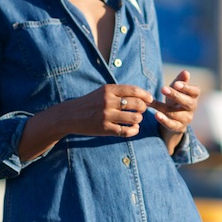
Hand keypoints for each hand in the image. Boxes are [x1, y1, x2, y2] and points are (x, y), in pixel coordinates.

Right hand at [18, 84, 152, 159]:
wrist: (71, 115)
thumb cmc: (91, 103)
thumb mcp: (103, 92)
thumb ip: (121, 92)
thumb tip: (144, 95)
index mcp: (108, 90)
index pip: (134, 90)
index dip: (145, 95)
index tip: (150, 99)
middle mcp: (108, 101)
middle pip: (137, 104)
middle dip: (143, 108)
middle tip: (141, 110)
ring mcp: (106, 116)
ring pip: (135, 118)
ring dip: (139, 119)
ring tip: (135, 119)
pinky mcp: (105, 129)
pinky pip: (127, 131)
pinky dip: (134, 130)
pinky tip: (133, 129)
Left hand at [152, 70, 199, 143]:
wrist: (174, 119)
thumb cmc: (176, 100)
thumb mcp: (177, 89)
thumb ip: (181, 81)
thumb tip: (186, 72)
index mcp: (193, 97)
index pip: (195, 92)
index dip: (187, 88)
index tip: (176, 84)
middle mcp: (192, 108)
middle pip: (187, 103)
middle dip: (175, 96)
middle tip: (163, 89)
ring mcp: (186, 119)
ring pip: (175, 113)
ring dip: (163, 107)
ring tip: (151, 102)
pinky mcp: (178, 127)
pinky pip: (172, 125)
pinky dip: (164, 120)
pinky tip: (156, 115)